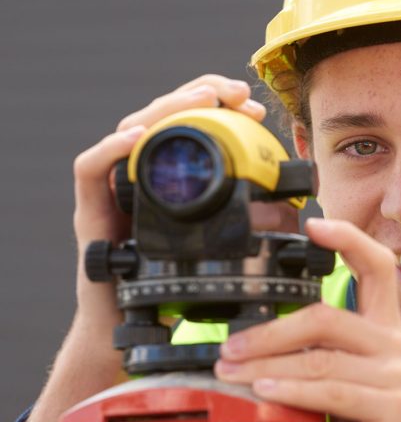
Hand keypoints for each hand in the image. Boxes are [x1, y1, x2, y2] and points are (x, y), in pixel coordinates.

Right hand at [72, 74, 278, 324]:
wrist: (126, 329)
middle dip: (200, 94)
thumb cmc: (170, 285)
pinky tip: (140, 136)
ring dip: (167, 108)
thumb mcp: (215, 245)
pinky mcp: (90, 213)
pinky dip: (113, 148)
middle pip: (162, 116)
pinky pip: (90, 170)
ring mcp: (112, 190)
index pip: (187, 121)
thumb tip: (289, 208)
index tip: (252, 104)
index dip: (218, 102)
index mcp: (168, 176)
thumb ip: (241, 223)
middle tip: (236, 93)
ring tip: (203, 99)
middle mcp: (138, 174)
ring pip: (130, 130)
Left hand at [215, 218, 400, 421]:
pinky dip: (291, 390)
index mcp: (385, 330)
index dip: (348, 238)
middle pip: (327, 316)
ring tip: (232, 373)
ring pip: (321, 357)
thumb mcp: (341, 385)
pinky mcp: (399, 408)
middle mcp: (399, 344)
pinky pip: (332, 391)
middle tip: (230, 347)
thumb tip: (262, 343)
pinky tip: (264, 391)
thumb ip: (318, 356)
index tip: (313, 224)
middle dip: (270, 331)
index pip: (377, 267)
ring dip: (267, 363)